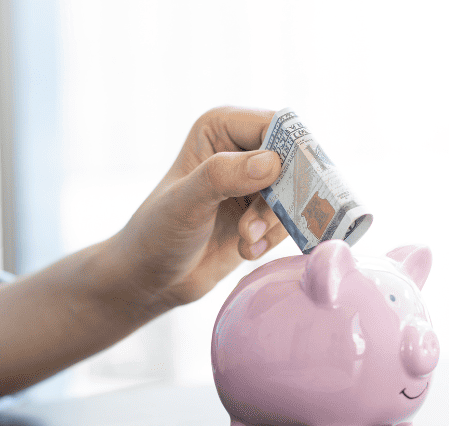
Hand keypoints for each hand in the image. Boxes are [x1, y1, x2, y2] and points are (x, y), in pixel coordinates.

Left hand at [112, 106, 286, 307]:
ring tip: (245, 241)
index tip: (285, 190)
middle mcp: (241, 149)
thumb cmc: (158, 233)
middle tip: (252, 228)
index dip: (289, 154)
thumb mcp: (185, 202)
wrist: (153, 277)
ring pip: (295, 194)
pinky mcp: (261, 214)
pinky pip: (288, 220)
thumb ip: (223, 177)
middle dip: (280, 197)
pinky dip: (271, 238)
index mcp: (220, 128)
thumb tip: (272, 163)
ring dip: (272, 223)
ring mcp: (254, 184)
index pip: (275, 126)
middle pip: (293, 160)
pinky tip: (247, 250)